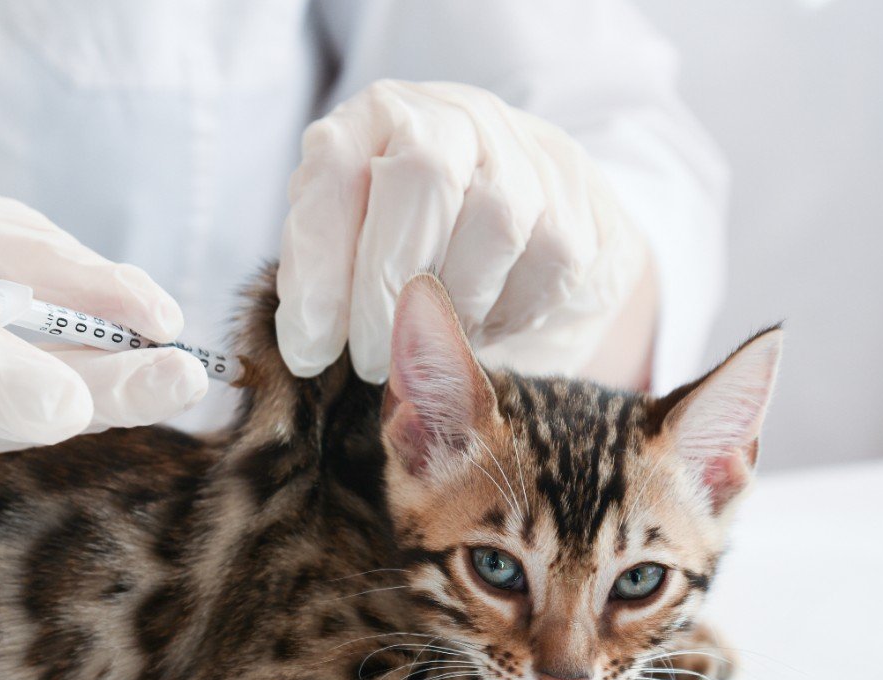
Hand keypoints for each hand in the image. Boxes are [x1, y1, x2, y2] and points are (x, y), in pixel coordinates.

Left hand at [276, 80, 650, 382]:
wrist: (530, 229)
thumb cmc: (416, 242)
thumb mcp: (351, 241)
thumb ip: (324, 268)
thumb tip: (307, 342)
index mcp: (376, 117)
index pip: (337, 168)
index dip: (318, 265)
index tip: (307, 349)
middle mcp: (451, 115)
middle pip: (422, 179)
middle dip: (386, 287)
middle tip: (369, 361)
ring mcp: (523, 151)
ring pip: (496, 222)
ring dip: (455, 307)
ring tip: (427, 347)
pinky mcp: (576, 202)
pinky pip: (548, 261)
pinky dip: (508, 313)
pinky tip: (482, 327)